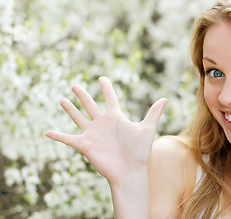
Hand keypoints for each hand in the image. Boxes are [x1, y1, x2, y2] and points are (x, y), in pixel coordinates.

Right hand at [46, 77, 166, 184]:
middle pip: (90, 105)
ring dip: (70, 110)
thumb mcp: (147, 128)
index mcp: (116, 118)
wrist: (130, 170)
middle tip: (75, 85)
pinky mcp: (85, 145)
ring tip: (62, 100)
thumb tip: (166, 98)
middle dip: (82, 95)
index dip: (107, 88)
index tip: (102, 78)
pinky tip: (47, 132)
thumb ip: (154, 113)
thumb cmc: (140, 151)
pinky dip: (58, 136)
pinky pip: (68, 138)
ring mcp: (93, 134)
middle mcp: (103, 124)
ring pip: (78, 118)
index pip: (110, 98)